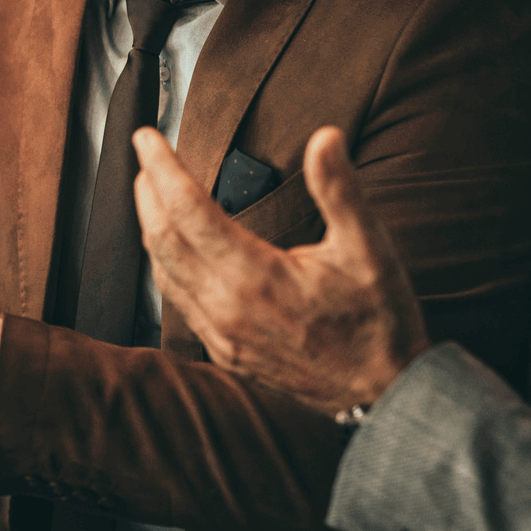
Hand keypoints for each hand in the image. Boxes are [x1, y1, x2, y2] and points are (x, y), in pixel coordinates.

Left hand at [133, 125, 429, 415]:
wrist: (385, 392)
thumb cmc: (379, 321)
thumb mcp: (368, 249)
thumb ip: (340, 190)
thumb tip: (325, 138)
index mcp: (256, 276)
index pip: (188, 209)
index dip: (162, 167)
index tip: (147, 138)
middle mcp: (227, 307)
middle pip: (162, 238)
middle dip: (148, 192)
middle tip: (145, 157)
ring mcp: (222, 334)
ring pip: (164, 271)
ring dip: (152, 227)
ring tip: (152, 193)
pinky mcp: (225, 352)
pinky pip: (179, 301)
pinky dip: (167, 265)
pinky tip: (174, 250)